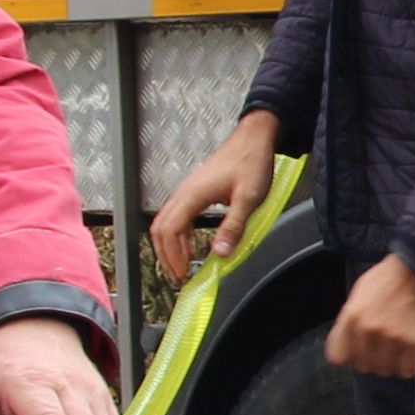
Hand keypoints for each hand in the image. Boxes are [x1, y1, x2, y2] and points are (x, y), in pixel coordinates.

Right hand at [150, 111, 282, 282]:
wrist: (254, 138)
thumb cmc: (251, 161)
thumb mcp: (248, 198)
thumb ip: (234, 226)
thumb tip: (220, 252)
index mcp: (193, 194)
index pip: (169, 231)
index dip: (172, 256)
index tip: (181, 274)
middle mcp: (185, 192)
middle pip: (160, 228)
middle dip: (165, 255)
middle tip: (177, 276)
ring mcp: (188, 190)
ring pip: (166, 222)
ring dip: (171, 246)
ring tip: (182, 266)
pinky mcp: (195, 191)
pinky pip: (178, 216)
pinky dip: (179, 235)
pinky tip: (190, 246)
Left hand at [325, 253, 414, 380]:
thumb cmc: (394, 275)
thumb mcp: (361, 291)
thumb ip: (351, 318)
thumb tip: (348, 342)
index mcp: (353, 315)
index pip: (338, 356)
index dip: (350, 354)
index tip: (359, 350)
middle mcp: (370, 330)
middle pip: (364, 365)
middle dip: (373, 358)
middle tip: (385, 347)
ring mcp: (394, 339)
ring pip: (386, 370)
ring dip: (393, 363)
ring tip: (400, 349)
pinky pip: (408, 369)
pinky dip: (411, 364)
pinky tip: (414, 354)